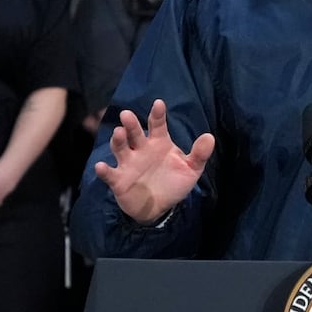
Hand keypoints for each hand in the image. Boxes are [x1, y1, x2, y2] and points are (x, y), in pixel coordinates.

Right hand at [93, 100, 214, 222]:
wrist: (159, 207)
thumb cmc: (173, 183)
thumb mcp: (191, 170)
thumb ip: (199, 155)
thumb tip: (210, 137)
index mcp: (159, 143)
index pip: (157, 125)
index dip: (158, 115)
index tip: (158, 104)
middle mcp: (141, 149)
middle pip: (134, 133)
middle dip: (131, 124)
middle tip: (127, 115)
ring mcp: (128, 163)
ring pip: (120, 148)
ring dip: (118, 141)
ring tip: (118, 133)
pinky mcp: (118, 180)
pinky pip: (109, 174)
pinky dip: (104, 170)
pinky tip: (101, 167)